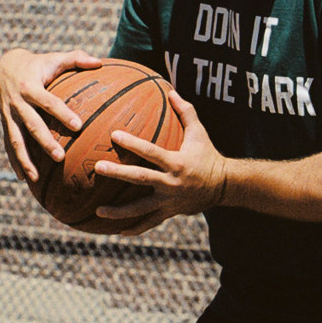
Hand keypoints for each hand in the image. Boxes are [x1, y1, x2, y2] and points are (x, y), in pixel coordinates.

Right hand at [0, 47, 102, 184]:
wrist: (5, 66)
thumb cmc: (38, 63)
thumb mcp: (54, 58)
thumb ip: (77, 58)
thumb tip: (101, 62)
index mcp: (31, 86)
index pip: (49, 102)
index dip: (63, 113)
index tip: (78, 126)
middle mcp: (17, 102)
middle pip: (32, 125)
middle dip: (45, 142)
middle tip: (60, 157)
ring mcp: (9, 115)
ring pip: (16, 139)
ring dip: (25, 159)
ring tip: (35, 178)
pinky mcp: (5, 123)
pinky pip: (9, 144)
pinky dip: (15, 161)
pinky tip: (23, 178)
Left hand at [95, 89, 227, 234]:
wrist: (224, 186)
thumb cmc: (208, 154)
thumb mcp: (199, 132)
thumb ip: (185, 111)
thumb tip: (170, 90)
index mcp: (177, 162)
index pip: (151, 152)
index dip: (133, 143)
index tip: (114, 135)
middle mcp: (171, 183)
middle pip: (140, 179)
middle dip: (118, 174)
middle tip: (98, 168)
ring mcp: (169, 201)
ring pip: (141, 209)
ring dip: (119, 212)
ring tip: (97, 212)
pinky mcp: (170, 212)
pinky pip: (150, 223)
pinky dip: (134, 229)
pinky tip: (117, 232)